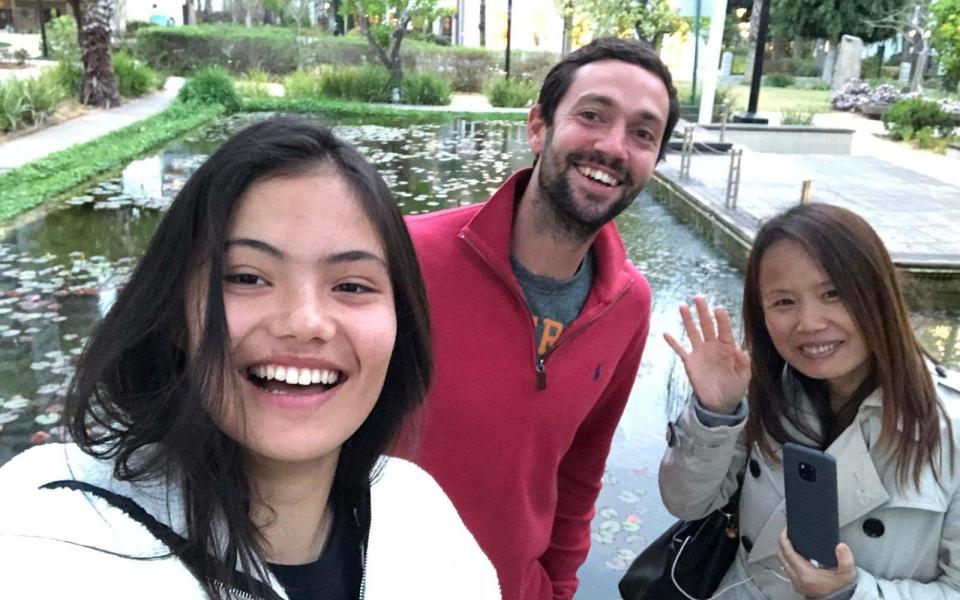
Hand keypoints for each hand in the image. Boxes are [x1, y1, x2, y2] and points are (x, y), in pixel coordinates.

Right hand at [663, 295, 749, 413]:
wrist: (719, 403)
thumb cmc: (734, 388)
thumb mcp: (743, 378)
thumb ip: (744, 364)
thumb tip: (742, 350)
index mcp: (727, 348)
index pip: (724, 331)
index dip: (721, 320)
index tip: (718, 308)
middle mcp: (713, 346)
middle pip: (707, 325)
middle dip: (703, 311)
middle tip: (699, 297)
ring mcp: (700, 352)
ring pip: (693, 332)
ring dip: (687, 319)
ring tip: (682, 305)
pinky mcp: (689, 361)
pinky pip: (680, 350)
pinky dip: (673, 342)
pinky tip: (666, 333)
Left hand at [779, 529, 856, 597]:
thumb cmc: (840, 589)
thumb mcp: (846, 574)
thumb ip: (845, 560)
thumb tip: (841, 546)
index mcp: (806, 574)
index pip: (787, 553)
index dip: (785, 539)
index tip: (787, 530)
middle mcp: (797, 579)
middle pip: (781, 556)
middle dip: (783, 544)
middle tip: (789, 534)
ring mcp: (796, 583)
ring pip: (783, 563)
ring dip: (786, 553)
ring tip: (793, 543)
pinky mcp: (798, 585)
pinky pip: (788, 569)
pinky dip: (790, 561)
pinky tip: (798, 556)